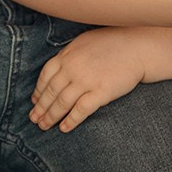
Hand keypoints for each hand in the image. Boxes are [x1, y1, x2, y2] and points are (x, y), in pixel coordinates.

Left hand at [29, 29, 146, 131]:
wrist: (137, 47)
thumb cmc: (111, 43)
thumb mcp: (83, 43)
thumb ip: (68, 55)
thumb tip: (56, 70)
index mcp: (67, 55)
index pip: (45, 76)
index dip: (38, 92)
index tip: (34, 102)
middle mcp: (73, 68)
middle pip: (51, 92)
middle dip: (41, 108)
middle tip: (34, 119)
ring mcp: (86, 80)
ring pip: (62, 102)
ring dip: (51, 117)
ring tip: (44, 126)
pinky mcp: (101, 92)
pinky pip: (81, 110)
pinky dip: (71, 121)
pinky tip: (64, 128)